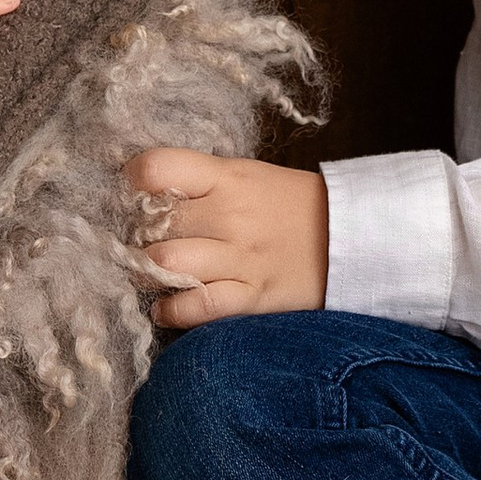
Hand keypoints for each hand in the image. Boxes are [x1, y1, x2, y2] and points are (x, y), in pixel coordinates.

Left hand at [126, 148, 328, 326]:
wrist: (348, 236)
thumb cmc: (288, 203)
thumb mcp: (247, 175)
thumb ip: (200, 181)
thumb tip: (144, 189)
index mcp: (227, 177)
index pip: (159, 168)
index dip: (133, 180)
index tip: (131, 192)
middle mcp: (229, 215)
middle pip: (155, 221)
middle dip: (136, 233)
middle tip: (139, 240)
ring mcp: (240, 258)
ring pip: (166, 262)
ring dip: (147, 271)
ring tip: (150, 272)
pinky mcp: (251, 296)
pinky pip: (197, 307)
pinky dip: (172, 311)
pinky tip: (166, 307)